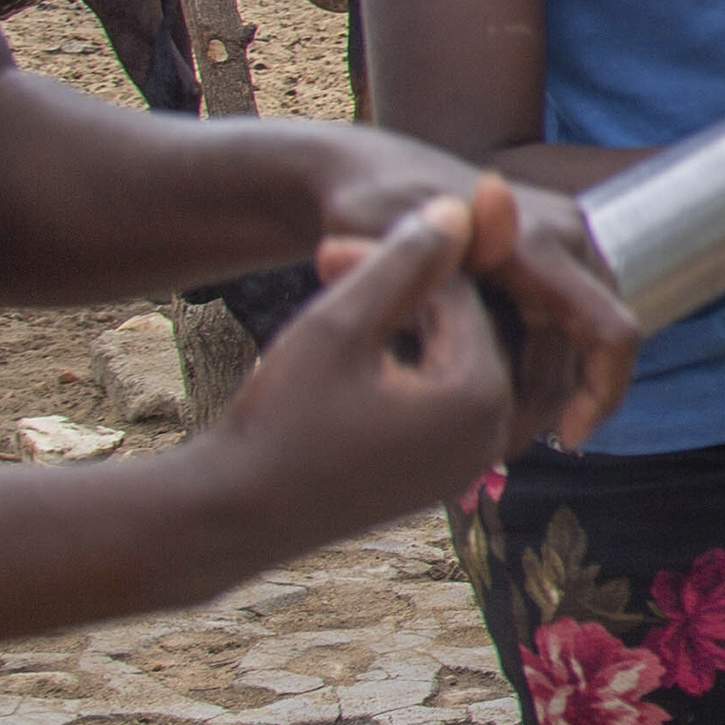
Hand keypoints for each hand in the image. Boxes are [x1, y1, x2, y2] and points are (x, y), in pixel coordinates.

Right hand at [199, 196, 514, 528]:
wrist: (231, 517)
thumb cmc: (279, 419)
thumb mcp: (339, 324)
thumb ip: (402, 263)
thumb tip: (457, 208)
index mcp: (480, 397)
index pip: (458, 295)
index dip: (389, 263)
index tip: (325, 252)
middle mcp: (493, 436)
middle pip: (461, 328)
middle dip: (400, 294)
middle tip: (326, 265)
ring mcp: (468, 464)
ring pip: (448, 361)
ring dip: (398, 327)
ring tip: (332, 304)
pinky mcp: (439, 478)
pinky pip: (439, 401)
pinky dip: (401, 369)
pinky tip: (348, 354)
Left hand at [305, 140, 637, 446]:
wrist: (372, 174)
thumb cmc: (366, 215)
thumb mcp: (381, 242)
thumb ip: (425, 256)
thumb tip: (469, 257)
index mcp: (540, 240)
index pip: (611, 331)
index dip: (603, 395)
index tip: (567, 441)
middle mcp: (571, 237)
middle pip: (591, 349)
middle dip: (557, 405)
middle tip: (498, 450)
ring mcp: (570, 247)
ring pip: (579, 344)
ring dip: (544, 392)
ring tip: (489, 431)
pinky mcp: (559, 261)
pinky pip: (566, 328)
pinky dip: (536, 368)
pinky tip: (491, 396)